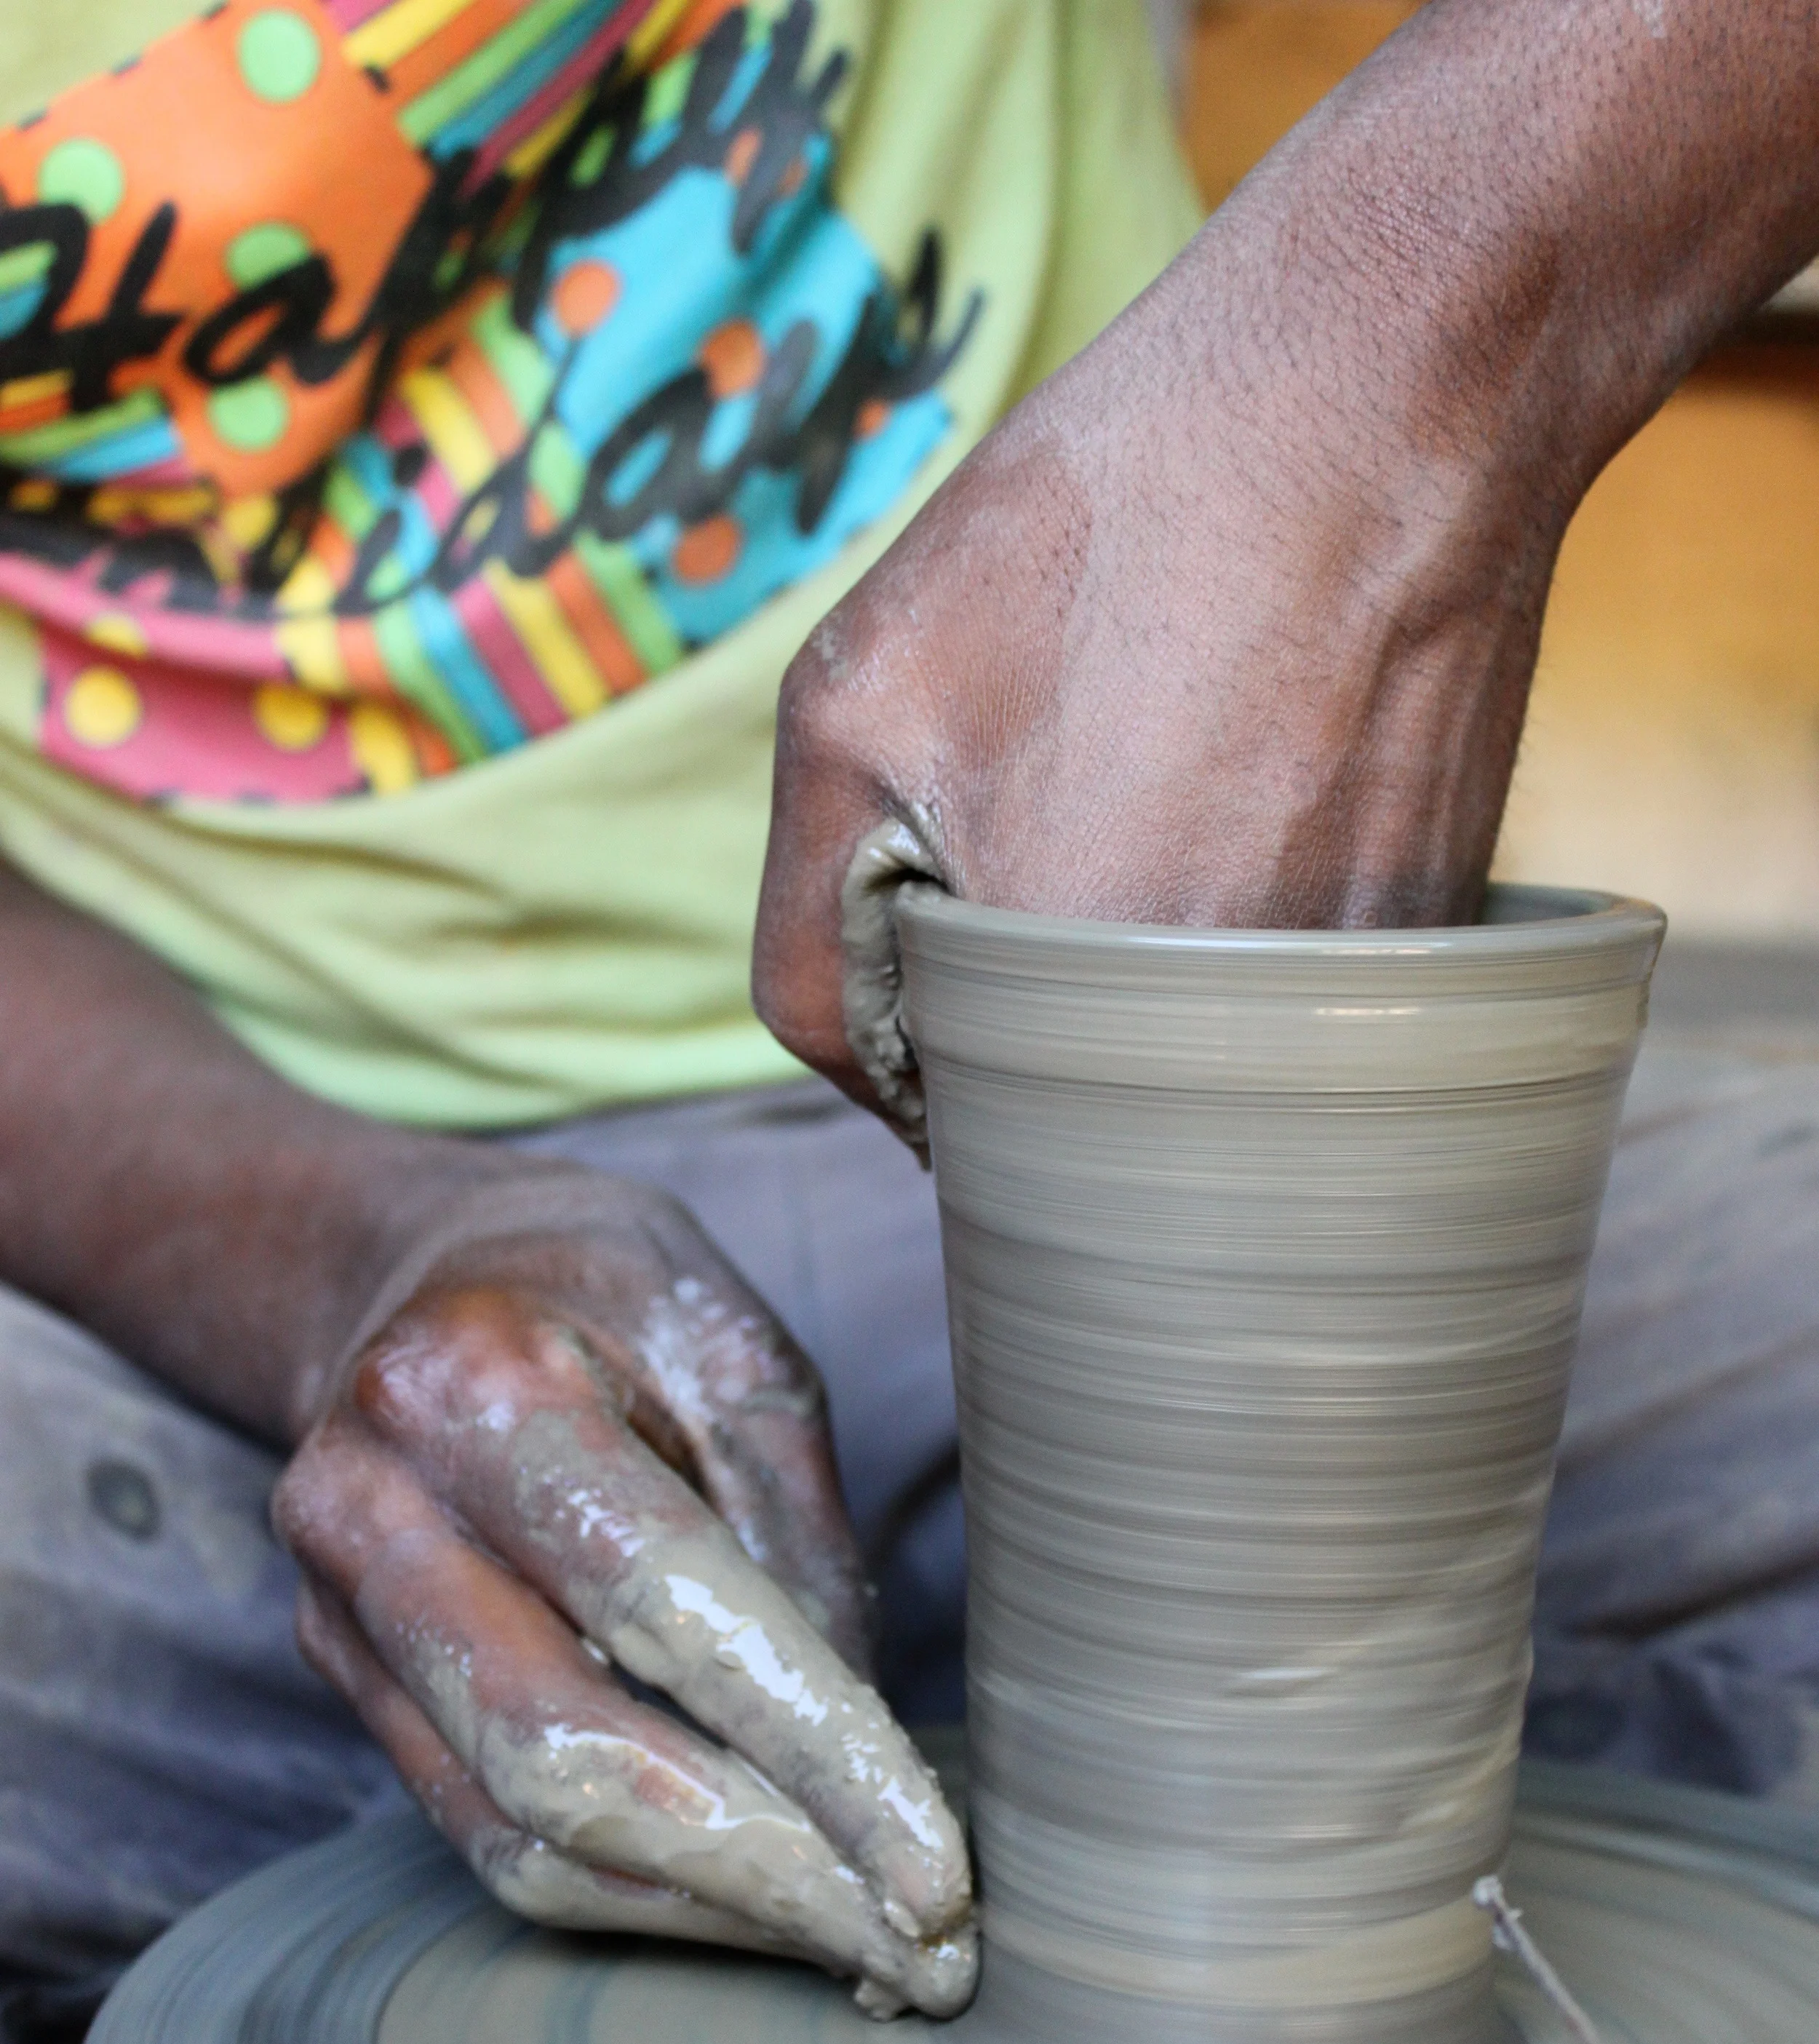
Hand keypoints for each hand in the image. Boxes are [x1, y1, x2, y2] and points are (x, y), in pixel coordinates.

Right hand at [273, 1166, 975, 2017]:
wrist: (402, 1277)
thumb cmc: (604, 1301)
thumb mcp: (739, 1352)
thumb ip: (799, 1541)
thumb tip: (876, 1761)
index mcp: (483, 1386)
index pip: (668, 1605)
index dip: (813, 1755)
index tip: (940, 1876)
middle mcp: (375, 1507)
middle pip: (566, 1758)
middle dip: (764, 1878)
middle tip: (923, 1960)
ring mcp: (337, 1611)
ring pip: (518, 1834)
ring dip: (709, 1916)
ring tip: (863, 1954)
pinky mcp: (344, 1685)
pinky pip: (485, 1840)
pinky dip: (634, 1900)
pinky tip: (758, 1909)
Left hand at [752, 0, 1818, 1129]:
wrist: (1386, 394)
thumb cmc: (1105, 519)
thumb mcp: (852, 701)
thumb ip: (808, 936)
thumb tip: (877, 1074)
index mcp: (1063, 1011)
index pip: (943, 1127)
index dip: (922, 1022)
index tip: (945, 906)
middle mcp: (1227, 1049)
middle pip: (1077, 1107)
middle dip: (1031, 1008)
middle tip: (1053, 820)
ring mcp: (1346, 1006)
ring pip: (1195, 1060)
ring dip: (1152, 968)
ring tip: (1164, 775)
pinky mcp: (1430, 945)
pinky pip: (1300, 1000)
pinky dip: (1254, 923)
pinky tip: (1257, 773)